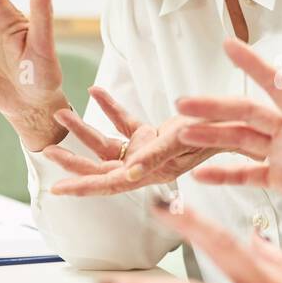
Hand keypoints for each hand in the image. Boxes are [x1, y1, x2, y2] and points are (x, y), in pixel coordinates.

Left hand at [44, 86, 260, 195]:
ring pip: (108, 145)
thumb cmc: (212, 134)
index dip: (83, 187)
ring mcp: (146, 151)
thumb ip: (156, 155)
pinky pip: (125, 124)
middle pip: (101, 167)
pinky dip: (111, 109)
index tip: (57, 189)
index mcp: (151, 174)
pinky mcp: (151, 136)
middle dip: (73, 160)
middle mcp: (145, 166)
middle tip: (47, 151)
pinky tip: (97, 93)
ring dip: (85, 131)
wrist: (234, 121)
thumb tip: (130, 171)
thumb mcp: (183, 141)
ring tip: (62, 114)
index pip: (109, 184)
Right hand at [174, 38, 281, 248]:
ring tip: (184, 134)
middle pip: (247, 114)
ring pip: (241, 140)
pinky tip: (201, 174)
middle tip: (184, 104)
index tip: (230, 46)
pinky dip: (223, 173)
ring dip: (213, 137)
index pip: (277, 88)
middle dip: (215, 108)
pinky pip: (246, 172)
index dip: (254, 66)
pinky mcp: (281, 178)